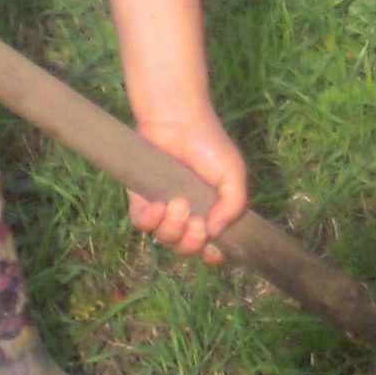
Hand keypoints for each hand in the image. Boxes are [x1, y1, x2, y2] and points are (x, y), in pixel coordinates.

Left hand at [126, 107, 248, 258]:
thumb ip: (234, 204)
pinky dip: (150, 221)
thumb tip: (215, 232)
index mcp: (212, 212)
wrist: (177, 120)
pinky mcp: (141, 200)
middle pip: (186, 248)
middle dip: (191, 242)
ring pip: (164, 239)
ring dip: (172, 230)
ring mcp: (164, 210)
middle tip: (196, 222)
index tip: (212, 247)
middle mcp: (188, 216)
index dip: (212, 254)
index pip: (211, 247)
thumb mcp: (233, 173)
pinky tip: (158, 206)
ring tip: (178, 205)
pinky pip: (142, 224)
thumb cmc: (208, 144)